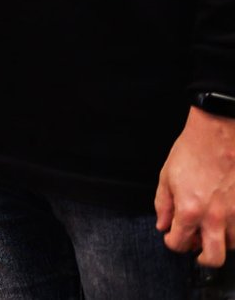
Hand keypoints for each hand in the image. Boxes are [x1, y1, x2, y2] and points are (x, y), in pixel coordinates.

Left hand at [157, 107, 234, 266]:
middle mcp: (215, 217)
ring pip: (232, 245)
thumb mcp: (166, 176)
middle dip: (202, 258)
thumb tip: (163, 225)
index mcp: (189, 210)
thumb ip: (163, 205)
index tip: (172, 238)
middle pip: (213, 258)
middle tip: (197, 247)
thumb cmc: (193, 150)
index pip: (179, 243)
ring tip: (212, 226)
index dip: (172, 242)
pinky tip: (227, 217)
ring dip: (221, 239)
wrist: (218, 133)